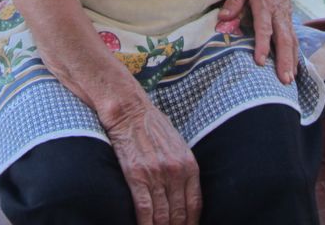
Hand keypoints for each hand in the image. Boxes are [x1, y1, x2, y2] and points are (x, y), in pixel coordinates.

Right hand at [103, 102, 201, 224]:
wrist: (129, 110)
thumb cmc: (151, 125)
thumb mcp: (177, 144)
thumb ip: (183, 167)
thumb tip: (184, 191)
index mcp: (189, 165)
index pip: (195, 205)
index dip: (191, 223)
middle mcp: (176, 172)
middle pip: (179, 214)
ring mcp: (157, 175)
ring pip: (162, 216)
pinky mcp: (137, 176)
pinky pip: (144, 209)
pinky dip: (145, 224)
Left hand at [218, 0, 297, 83]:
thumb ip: (233, 1)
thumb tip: (223, 19)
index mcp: (264, 4)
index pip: (264, 27)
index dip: (263, 45)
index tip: (261, 61)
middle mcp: (278, 13)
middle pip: (284, 39)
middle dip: (285, 60)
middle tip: (284, 80)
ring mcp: (286, 17)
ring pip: (292, 41)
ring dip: (292, 61)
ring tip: (290, 80)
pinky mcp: (289, 19)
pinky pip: (294, 39)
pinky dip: (295, 54)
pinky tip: (294, 68)